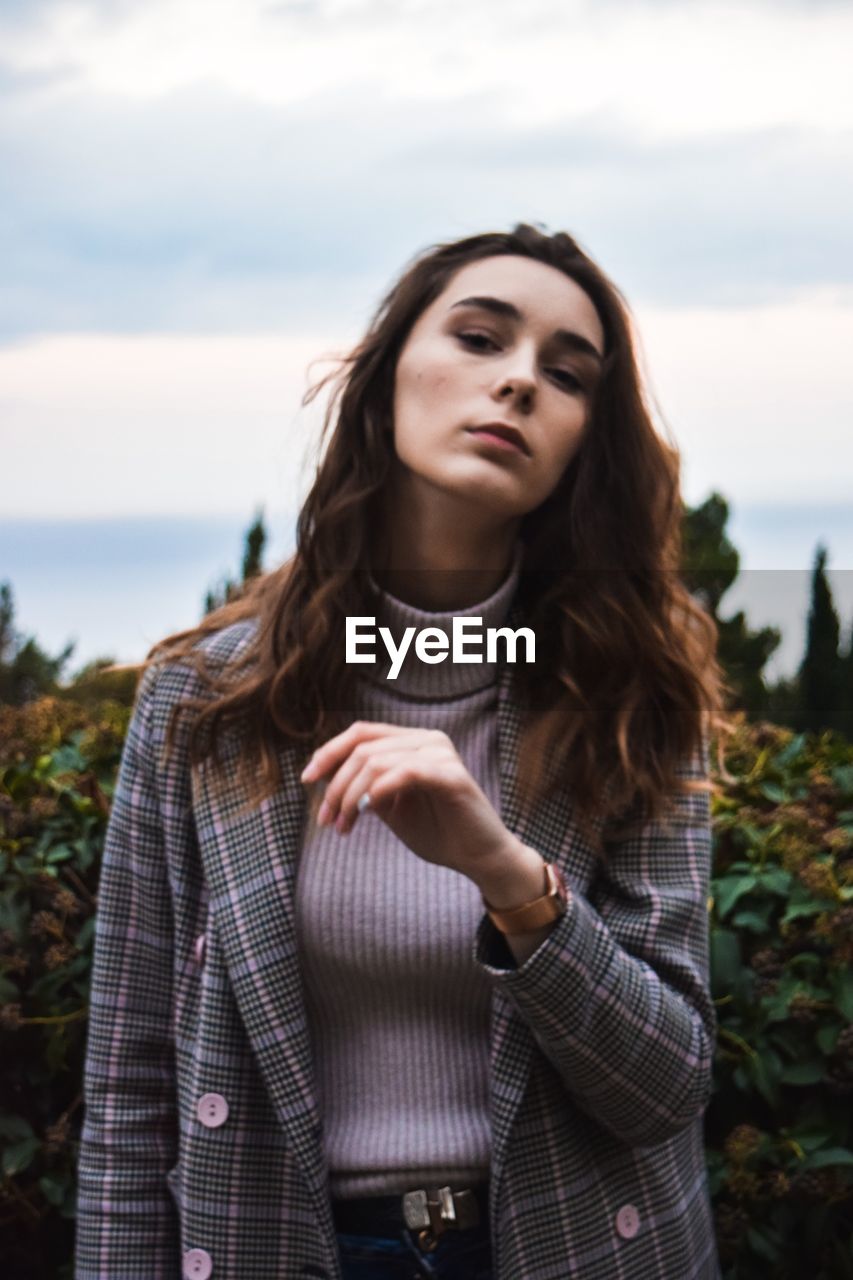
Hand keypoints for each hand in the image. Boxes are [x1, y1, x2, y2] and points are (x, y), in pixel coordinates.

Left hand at [300, 720, 523, 882]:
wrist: (479, 857)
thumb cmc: (437, 831)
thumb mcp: (390, 806)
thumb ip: (364, 786)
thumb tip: (324, 773)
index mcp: (413, 741)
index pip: (361, 732)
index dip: (329, 752)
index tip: (307, 780)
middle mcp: (428, 739)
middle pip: (362, 748)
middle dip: (335, 785)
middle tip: (326, 820)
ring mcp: (441, 754)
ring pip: (376, 761)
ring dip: (350, 796)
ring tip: (343, 826)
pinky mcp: (452, 775)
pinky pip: (404, 773)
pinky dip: (378, 791)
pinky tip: (367, 811)